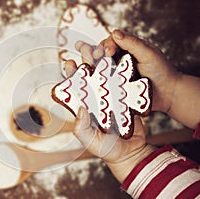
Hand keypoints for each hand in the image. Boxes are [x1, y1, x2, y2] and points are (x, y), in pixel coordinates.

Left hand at [64, 60, 154, 182]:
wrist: (131, 153)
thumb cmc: (107, 150)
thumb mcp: (91, 142)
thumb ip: (82, 128)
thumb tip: (79, 108)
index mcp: (86, 108)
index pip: (76, 89)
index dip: (72, 76)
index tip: (70, 63)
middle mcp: (97, 101)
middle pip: (91, 78)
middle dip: (88, 62)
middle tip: (86, 48)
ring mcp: (112, 98)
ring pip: (107, 77)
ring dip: (104, 62)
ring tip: (103, 48)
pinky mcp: (126, 98)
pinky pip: (124, 83)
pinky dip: (123, 71)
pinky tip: (121, 59)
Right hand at [75, 30, 180, 112]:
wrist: (168, 95)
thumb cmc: (162, 71)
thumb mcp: (148, 54)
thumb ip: (132, 43)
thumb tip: (114, 33)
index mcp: (125, 49)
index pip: (109, 43)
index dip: (105, 46)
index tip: (108, 52)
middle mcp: (116, 61)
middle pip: (98, 54)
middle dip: (90, 53)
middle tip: (91, 56)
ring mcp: (113, 75)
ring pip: (95, 68)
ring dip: (88, 66)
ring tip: (84, 67)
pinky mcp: (112, 89)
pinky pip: (99, 84)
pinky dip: (91, 81)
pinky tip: (86, 81)